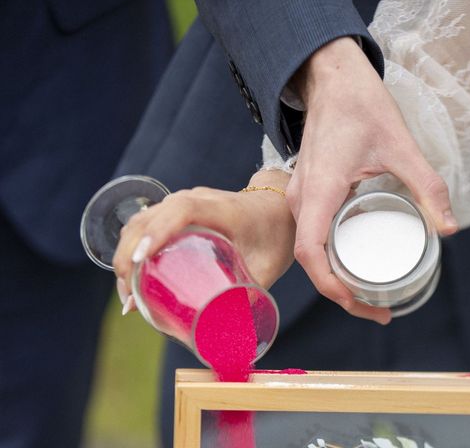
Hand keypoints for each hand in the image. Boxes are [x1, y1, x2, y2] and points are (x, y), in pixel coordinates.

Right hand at [112, 170, 294, 313]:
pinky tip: (131, 272)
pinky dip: (133, 243)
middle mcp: (200, 199)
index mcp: (223, 210)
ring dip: (126, 250)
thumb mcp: (268, 267)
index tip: (139, 261)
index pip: (181, 211)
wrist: (278, 207)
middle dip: (130, 252)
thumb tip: (226, 335)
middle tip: (128, 294)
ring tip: (127, 289)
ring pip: (143, 218)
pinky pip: (148, 220)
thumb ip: (250, 297)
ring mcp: (187, 200)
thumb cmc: (276, 236)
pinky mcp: (180, 208)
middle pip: (151, 216)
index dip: (156, 232)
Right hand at [286, 37, 457, 324]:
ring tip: (368, 290)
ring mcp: (302, 194)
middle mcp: (303, 198)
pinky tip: (357, 256)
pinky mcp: (308, 189)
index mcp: (321, 191)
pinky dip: (331, 254)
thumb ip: (426, 186)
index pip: (311, 253)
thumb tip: (448, 228)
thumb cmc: (361, 106)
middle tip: (376, 308)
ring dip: (334, 274)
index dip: (332, 287)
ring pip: (310, 247)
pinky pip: (312, 231)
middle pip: (311, 259)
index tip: (359, 302)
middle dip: (340, 290)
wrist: (333, 78)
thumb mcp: (401, 146)